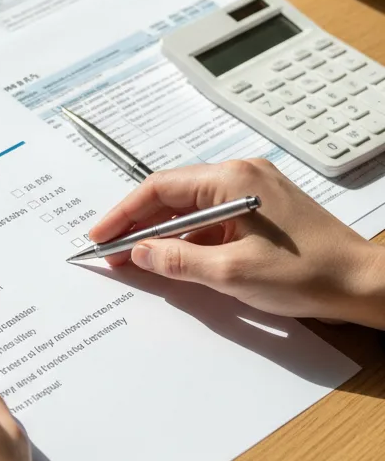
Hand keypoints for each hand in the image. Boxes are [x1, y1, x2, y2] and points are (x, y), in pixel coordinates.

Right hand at [90, 158, 384, 327]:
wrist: (363, 283)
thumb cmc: (307, 273)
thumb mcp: (230, 272)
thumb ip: (176, 260)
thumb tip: (139, 253)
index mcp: (231, 180)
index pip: (160, 189)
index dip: (124, 214)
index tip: (100, 236)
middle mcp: (240, 177)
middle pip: (172, 196)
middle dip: (138, 224)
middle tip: (110, 251)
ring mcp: (253, 193)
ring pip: (191, 210)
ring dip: (162, 234)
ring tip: (135, 259)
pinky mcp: (261, 212)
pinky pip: (211, 220)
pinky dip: (188, 240)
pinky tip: (173, 259)